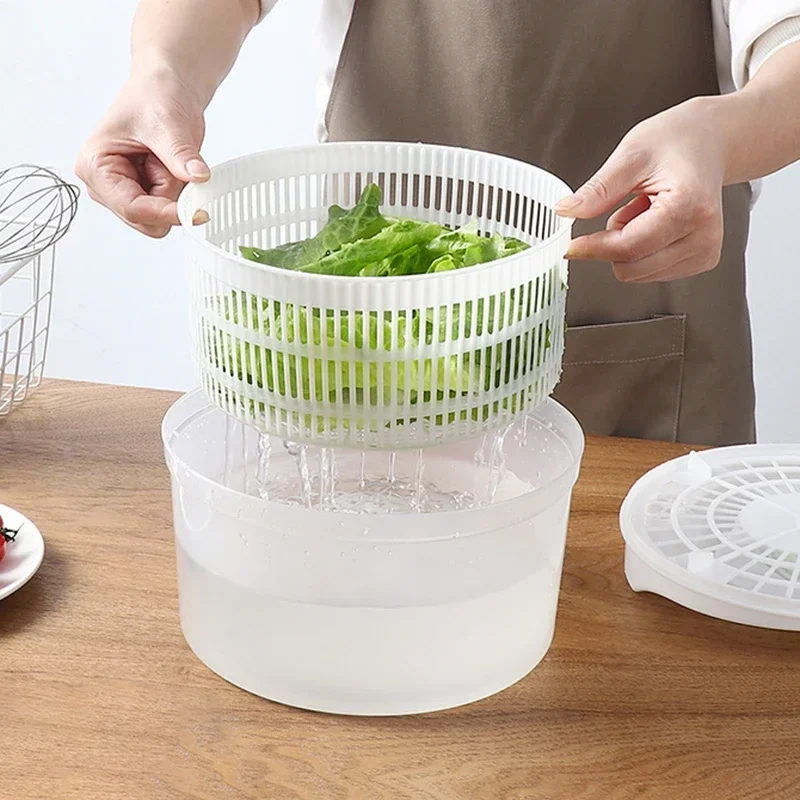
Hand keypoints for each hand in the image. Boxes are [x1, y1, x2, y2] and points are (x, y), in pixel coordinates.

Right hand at [75, 69, 209, 237]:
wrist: (166, 88)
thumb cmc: (154, 96)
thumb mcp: (167, 124)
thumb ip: (180, 155)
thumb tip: (199, 177)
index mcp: (95, 166)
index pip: (131, 208)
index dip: (165, 214)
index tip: (195, 212)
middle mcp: (104, 186)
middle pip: (146, 221)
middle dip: (169, 201)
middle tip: (177, 166)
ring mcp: (123, 192)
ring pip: (160, 220)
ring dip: (175, 196)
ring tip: (168, 161)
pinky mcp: (143, 195)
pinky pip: (169, 211)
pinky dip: (180, 194)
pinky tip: (171, 168)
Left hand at [555, 98, 725, 282]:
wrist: (710, 141)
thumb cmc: (677, 141)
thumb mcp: (630, 155)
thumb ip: (598, 190)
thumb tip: (565, 212)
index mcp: (688, 207)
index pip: (628, 248)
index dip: (593, 249)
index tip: (570, 245)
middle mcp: (704, 237)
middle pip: (631, 268)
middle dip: (613, 244)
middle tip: (626, 207)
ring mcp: (704, 252)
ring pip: (638, 273)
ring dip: (628, 246)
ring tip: (645, 210)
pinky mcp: (701, 261)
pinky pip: (651, 272)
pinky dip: (642, 250)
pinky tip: (655, 222)